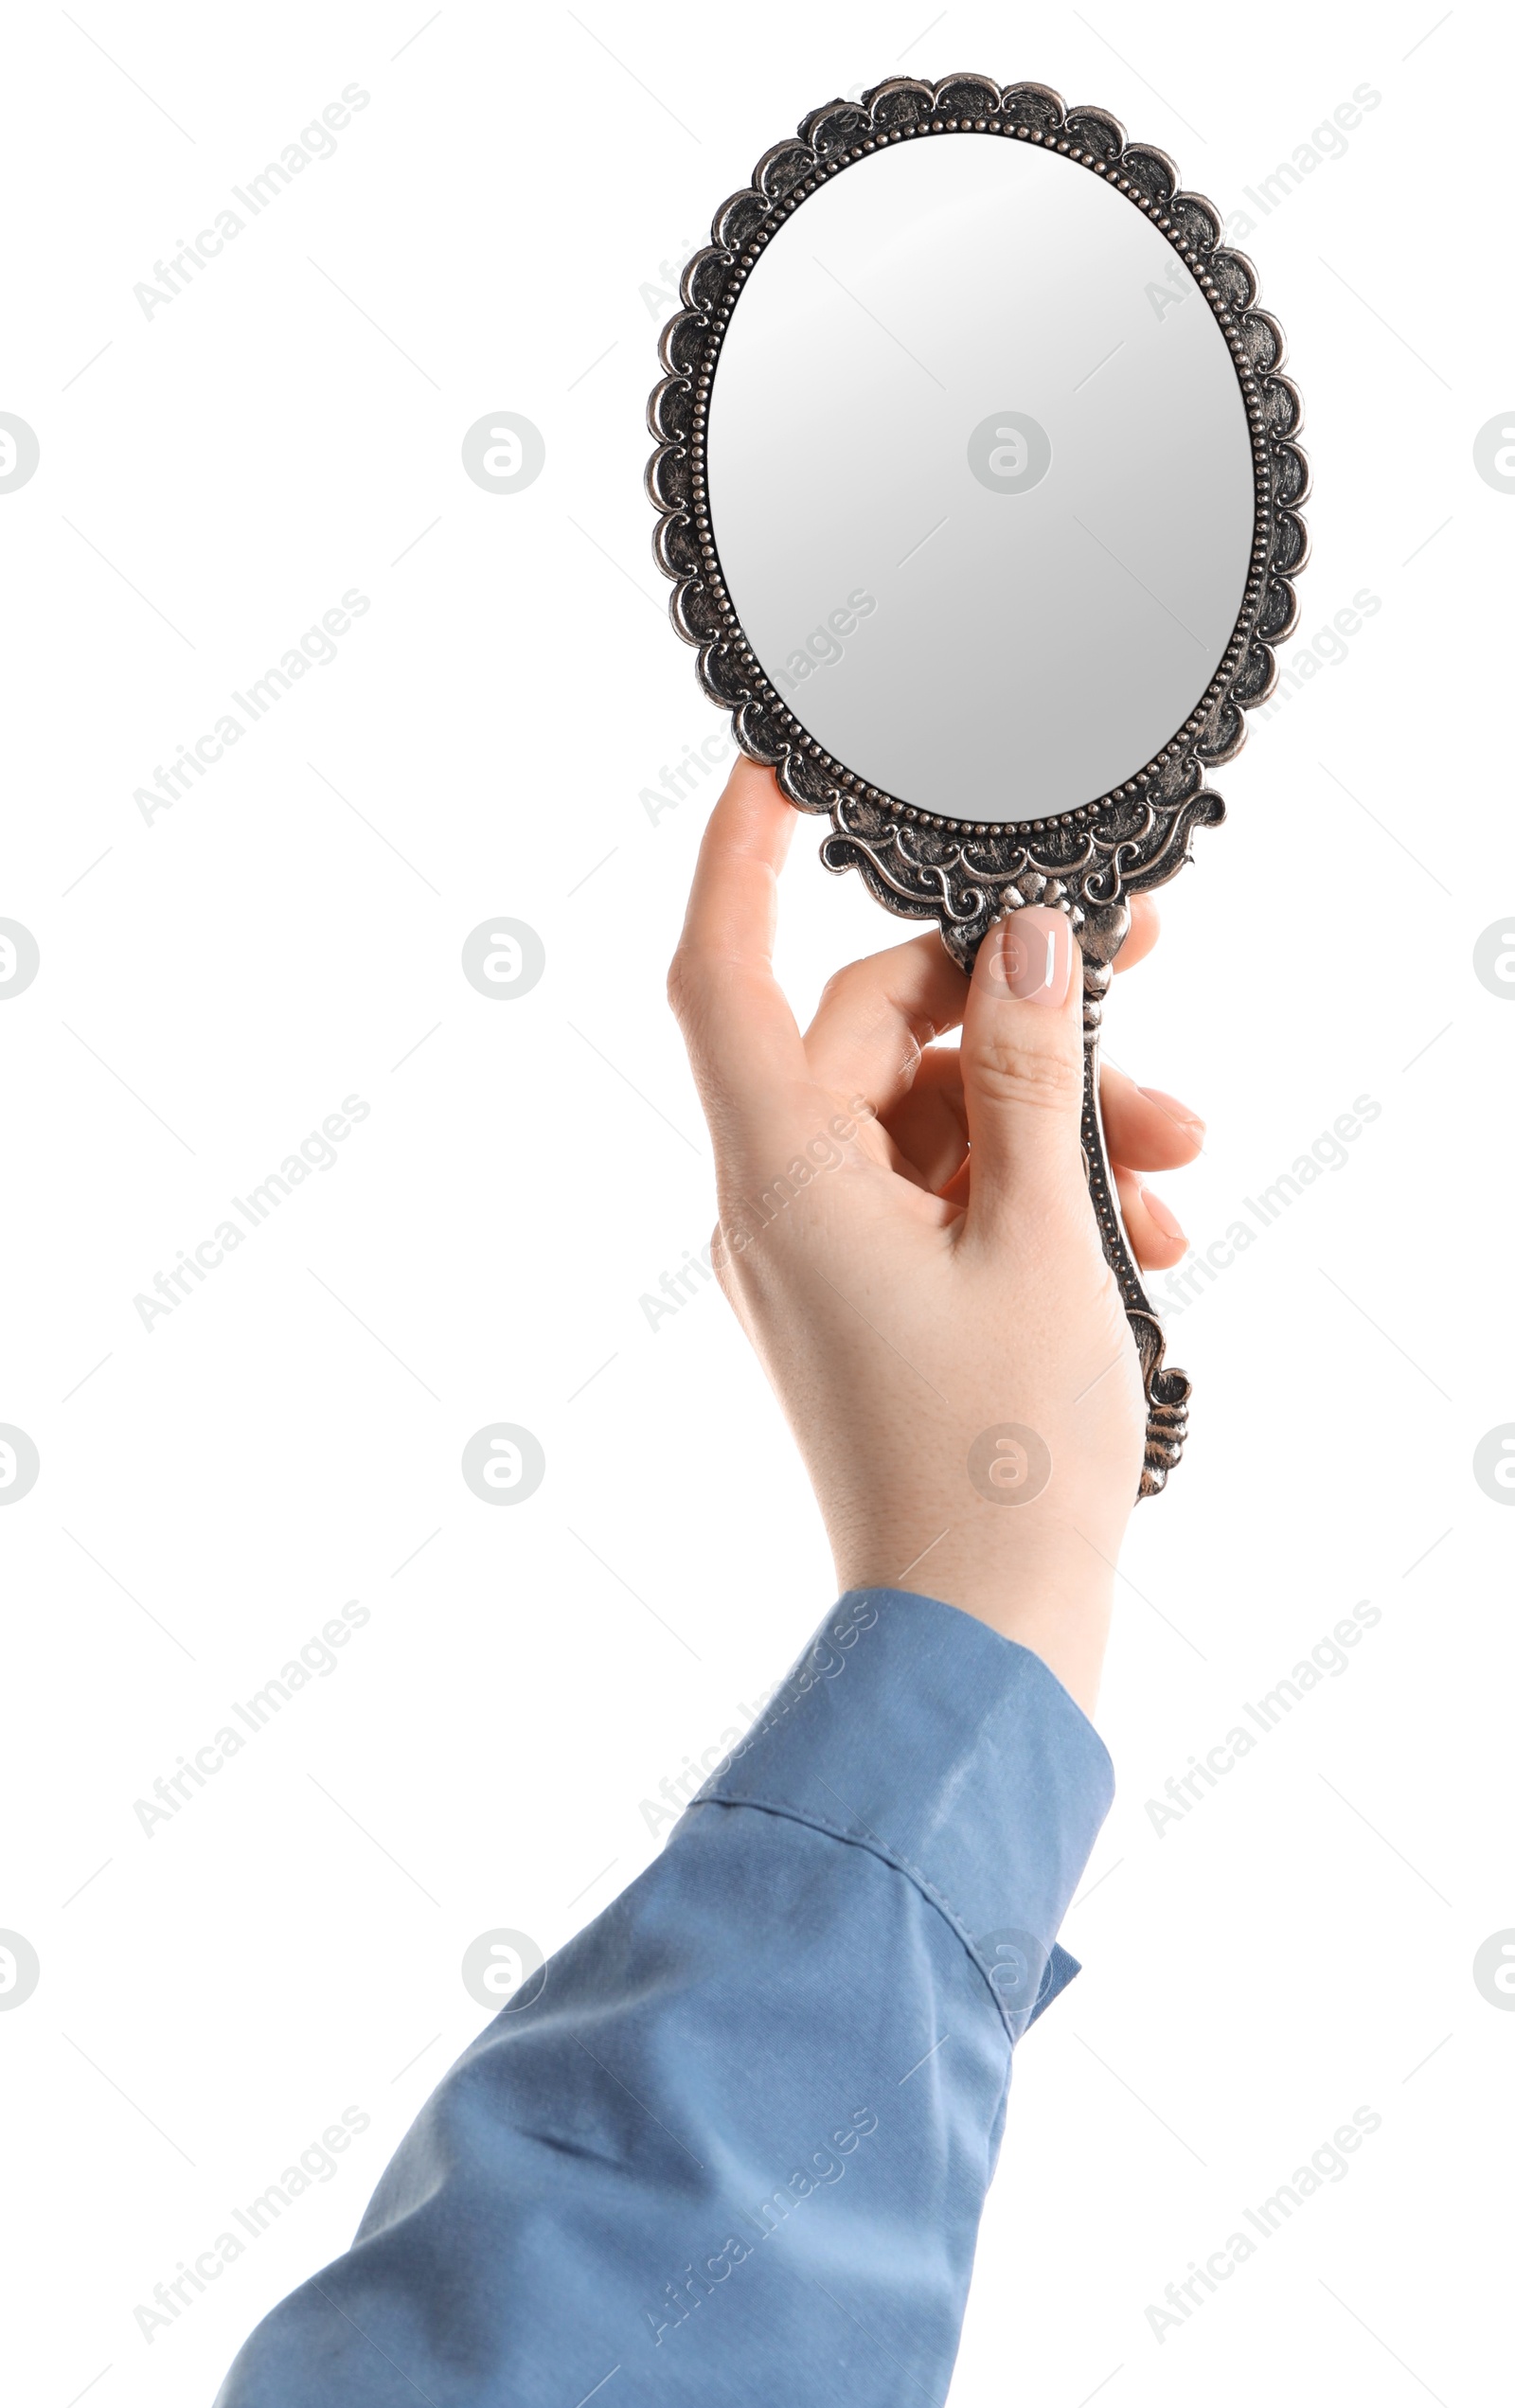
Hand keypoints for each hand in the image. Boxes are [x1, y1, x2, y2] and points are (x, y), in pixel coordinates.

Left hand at [667, 762, 1204, 1715]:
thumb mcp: (1040, 1234)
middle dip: (1017, 1015)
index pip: (719, 977)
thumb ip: (1035, 1070)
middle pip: (870, 1038)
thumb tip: (1027, 941)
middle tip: (1145, 984)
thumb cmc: (1000, 1458)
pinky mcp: (861, 1304)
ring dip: (1049, 1112)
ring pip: (923, 1118)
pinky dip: (1028, 1185)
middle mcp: (773, 1209)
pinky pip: (935, 1194)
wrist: (984, 1633)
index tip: (770, 774)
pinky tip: (1140, 1226)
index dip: (733, 863)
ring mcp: (813, 1262)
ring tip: (1175, 1162)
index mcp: (780, 1180)